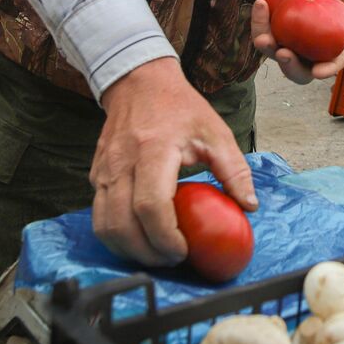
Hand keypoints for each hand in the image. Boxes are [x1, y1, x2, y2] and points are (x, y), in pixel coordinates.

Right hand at [90, 58, 256, 266]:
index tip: (184, 250)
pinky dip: (117, 236)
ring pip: (104, 226)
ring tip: (156, 254)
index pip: (151, 205)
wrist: (139, 83)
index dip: (166, 237)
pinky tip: (139, 238)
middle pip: (122, 224)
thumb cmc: (179, 107)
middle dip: (147, 253)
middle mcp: (122, 163)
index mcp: (153, 150)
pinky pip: (98, 216)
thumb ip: (234, 169)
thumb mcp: (215, 131)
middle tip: (172, 260)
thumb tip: (249, 206)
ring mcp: (103, 170)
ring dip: (128, 250)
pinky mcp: (94, 176)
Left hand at [254, 0, 343, 83]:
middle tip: (283, 52)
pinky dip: (260, 21)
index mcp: (333, 52)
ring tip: (262, 34)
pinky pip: (265, 30)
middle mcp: (309, 55)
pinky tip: (261, 4)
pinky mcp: (275, 32)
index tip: (318, 71)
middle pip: (296, 70)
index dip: (326, 71)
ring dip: (266, 46)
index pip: (330, 65)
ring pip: (274, 53)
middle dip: (288, 66)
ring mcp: (290, 45)